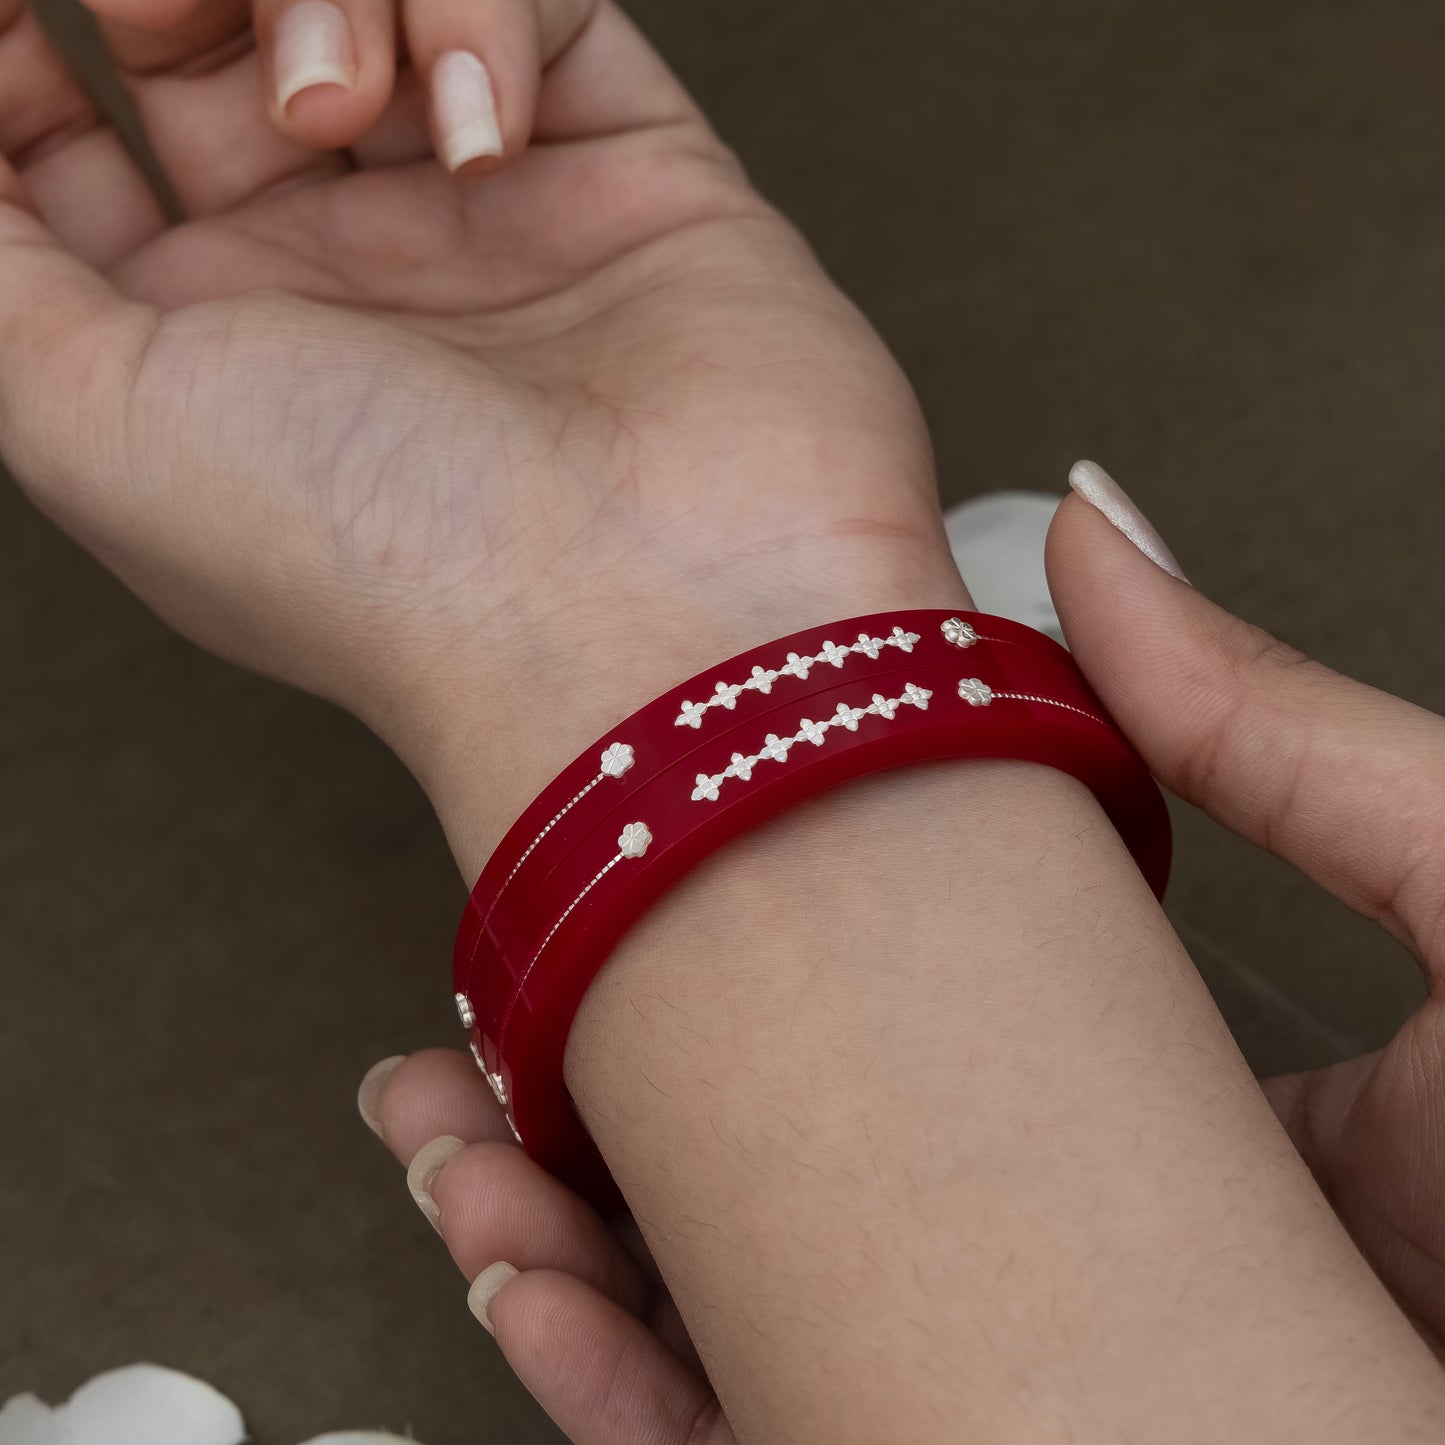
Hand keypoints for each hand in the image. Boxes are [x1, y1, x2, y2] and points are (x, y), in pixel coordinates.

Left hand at [0, 0, 965, 860]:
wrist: (637, 619)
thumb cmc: (372, 558)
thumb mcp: (79, 416)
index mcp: (207, 345)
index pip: (72, 138)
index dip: (24, 47)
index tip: (25, 11)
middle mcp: (346, 277)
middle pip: (217, 34)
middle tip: (169, 9)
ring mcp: (494, 222)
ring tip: (337, 107)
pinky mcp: (636, 176)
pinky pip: (548, 2)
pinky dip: (482, 18)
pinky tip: (479, 136)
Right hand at [359, 472, 1444, 1442]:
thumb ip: (1268, 732)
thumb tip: (1093, 535)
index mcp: (1145, 1117)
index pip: (872, 1039)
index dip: (701, 983)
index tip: (596, 915)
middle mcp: (1055, 1256)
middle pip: (762, 1190)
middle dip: (570, 1133)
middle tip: (460, 1066)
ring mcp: (1013, 1382)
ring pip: (730, 1330)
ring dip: (561, 1258)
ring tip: (466, 1169)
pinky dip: (632, 1403)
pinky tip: (548, 1311)